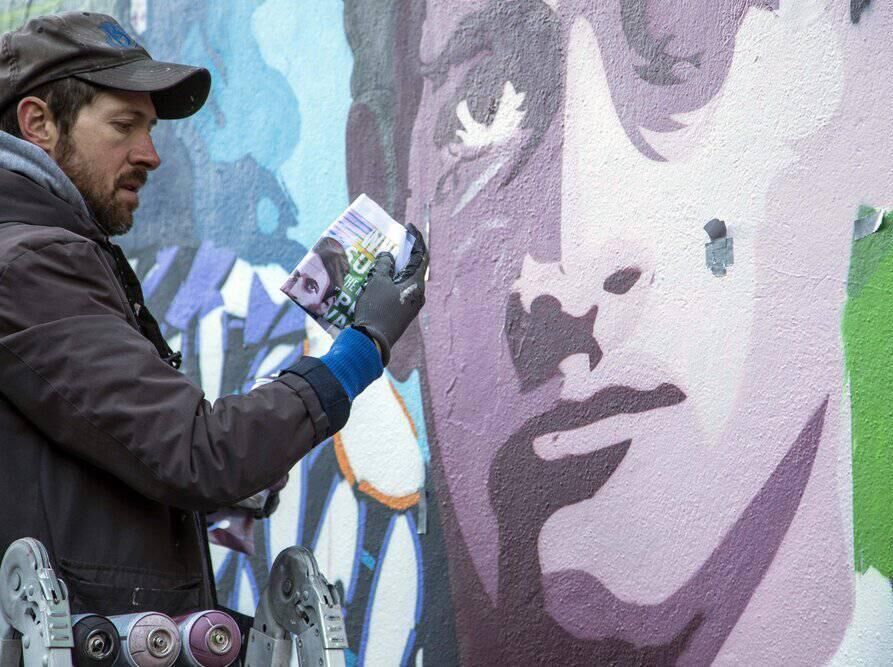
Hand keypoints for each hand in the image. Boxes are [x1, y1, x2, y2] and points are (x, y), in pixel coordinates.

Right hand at [353, 223, 427, 364]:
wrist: (371, 342)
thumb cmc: (376, 308)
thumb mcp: (377, 282)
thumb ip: (384, 265)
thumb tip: (388, 256)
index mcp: (416, 285)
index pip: (421, 256)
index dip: (416, 240)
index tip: (409, 227)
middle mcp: (417, 296)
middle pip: (414, 268)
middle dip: (405, 254)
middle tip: (395, 242)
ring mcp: (410, 306)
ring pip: (405, 281)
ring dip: (397, 268)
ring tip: (384, 258)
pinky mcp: (401, 314)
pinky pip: (399, 291)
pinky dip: (392, 281)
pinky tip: (380, 277)